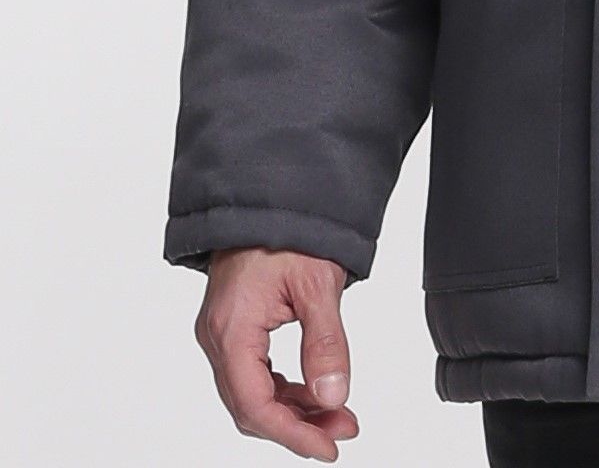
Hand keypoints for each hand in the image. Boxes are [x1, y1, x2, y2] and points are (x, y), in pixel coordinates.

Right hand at [194, 247, 357, 459]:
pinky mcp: (232, 328)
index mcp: (231, 330)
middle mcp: (216, 337)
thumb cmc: (290, 229)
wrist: (267, 194)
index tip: (329, 447)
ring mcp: (221, 333)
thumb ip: (326, 343)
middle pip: (251, 407)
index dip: (293, 434)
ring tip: (338, 414)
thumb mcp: (318, 283)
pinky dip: (282, 388)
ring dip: (293, 409)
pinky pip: (252, 373)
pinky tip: (314, 392)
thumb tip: (334, 397)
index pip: (255, 405)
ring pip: (251, 393)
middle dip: (299, 424)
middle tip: (344, 428)